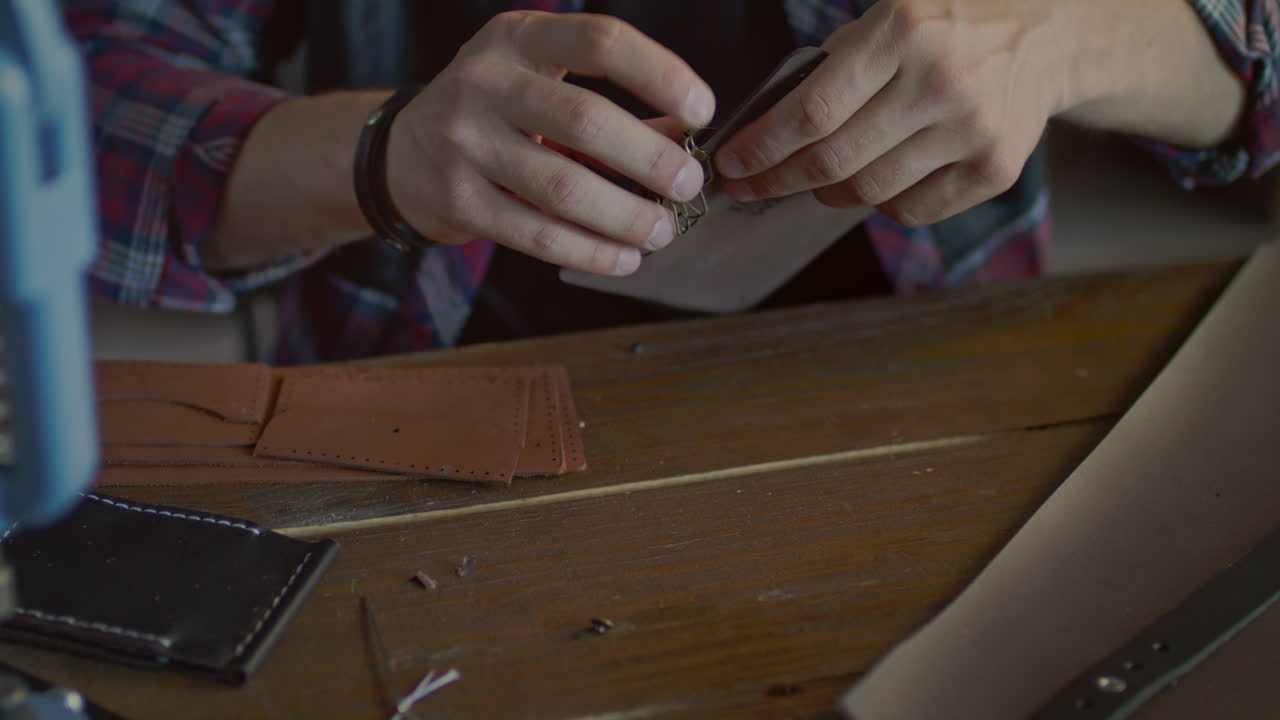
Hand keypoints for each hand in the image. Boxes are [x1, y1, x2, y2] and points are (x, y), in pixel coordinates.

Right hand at [385, 11, 714, 274]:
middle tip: (688, 185)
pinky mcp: (458, 200)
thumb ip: (613, 106)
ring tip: (662, 231)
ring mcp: (465, 141)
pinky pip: (537, 234)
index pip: (600, 41)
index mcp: (518, 37)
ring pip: (563, 188)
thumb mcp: (543, 84)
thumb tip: (686, 138)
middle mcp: (486, 81)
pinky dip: (590, 251)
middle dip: (650, 159)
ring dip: (626, 216)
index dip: (660, 73)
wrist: (403, 154)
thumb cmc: (496, 113)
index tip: (703, 109)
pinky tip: (623, 257)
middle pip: (586, 120)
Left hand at [714, 0, 1061, 226]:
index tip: (732, 164)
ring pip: (868, 192)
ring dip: (827, 192)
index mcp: (902, 31)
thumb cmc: (950, 22)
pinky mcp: (995, 168)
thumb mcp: (890, 15)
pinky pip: (912, 209)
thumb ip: (836, 66)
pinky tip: (876, 179)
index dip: (763, 147)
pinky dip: (880, 203)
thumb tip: (768, 128)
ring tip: (815, 178)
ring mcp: (972, 129)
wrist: (1049, 32)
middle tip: (750, 186)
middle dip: (777, 180)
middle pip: (833, 160)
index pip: (812, 111)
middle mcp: (940, 81)